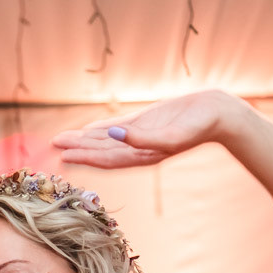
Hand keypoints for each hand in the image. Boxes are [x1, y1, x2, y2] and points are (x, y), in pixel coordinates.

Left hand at [50, 90, 242, 168]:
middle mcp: (139, 148)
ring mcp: (141, 134)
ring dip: (84, 139)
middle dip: (77, 149)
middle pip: (101, 150)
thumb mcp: (171, 134)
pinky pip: (118, 126)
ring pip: (106, 138)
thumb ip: (141, 138)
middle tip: (53, 146)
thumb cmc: (200, 125)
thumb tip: (113, 135)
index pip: (107, 159)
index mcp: (144, 155)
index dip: (84, 158)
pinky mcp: (146, 121)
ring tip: (62, 139)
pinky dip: (101, 128)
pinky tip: (88, 129)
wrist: (219, 113)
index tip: (63, 156)